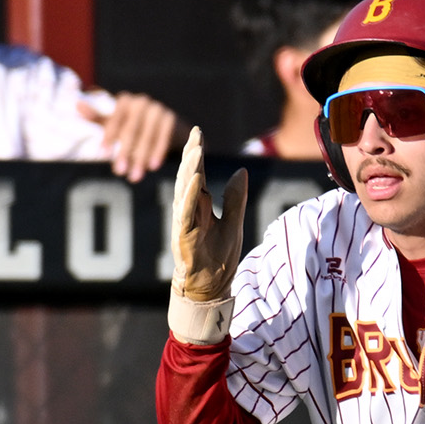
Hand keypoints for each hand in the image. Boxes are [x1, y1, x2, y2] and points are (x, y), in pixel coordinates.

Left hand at [81, 91, 179, 177]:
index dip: (108, 137)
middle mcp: (141, 101)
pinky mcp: (171, 118)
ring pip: (147, 136)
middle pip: (131, 130)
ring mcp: (157, 108)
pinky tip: (152, 167)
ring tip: (134, 177)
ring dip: (141, 157)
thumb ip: (97, 117)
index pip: (114, 120)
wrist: (167, 127)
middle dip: (125, 152)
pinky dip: (158, 152)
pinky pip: (163, 137)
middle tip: (119, 172)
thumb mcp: (115, 122)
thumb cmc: (134, 126)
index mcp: (124, 101)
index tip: (103, 155)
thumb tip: (77, 105)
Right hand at [169, 126, 246, 302]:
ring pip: (184, 194)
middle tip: (195, 135)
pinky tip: (194, 182)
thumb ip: (235, 199)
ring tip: (195, 151)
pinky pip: (185, 216)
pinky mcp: (185, 239)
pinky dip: (189, 198)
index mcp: (199, 208)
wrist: (211, 290)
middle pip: (188, 179)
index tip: (197, 133)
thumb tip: (240, 171)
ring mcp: (184, 225)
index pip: (197, 175)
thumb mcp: (234, 224)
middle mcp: (189, 213)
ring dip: (189, 172)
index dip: (196, 154)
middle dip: (191, 156)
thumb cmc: (219, 259)